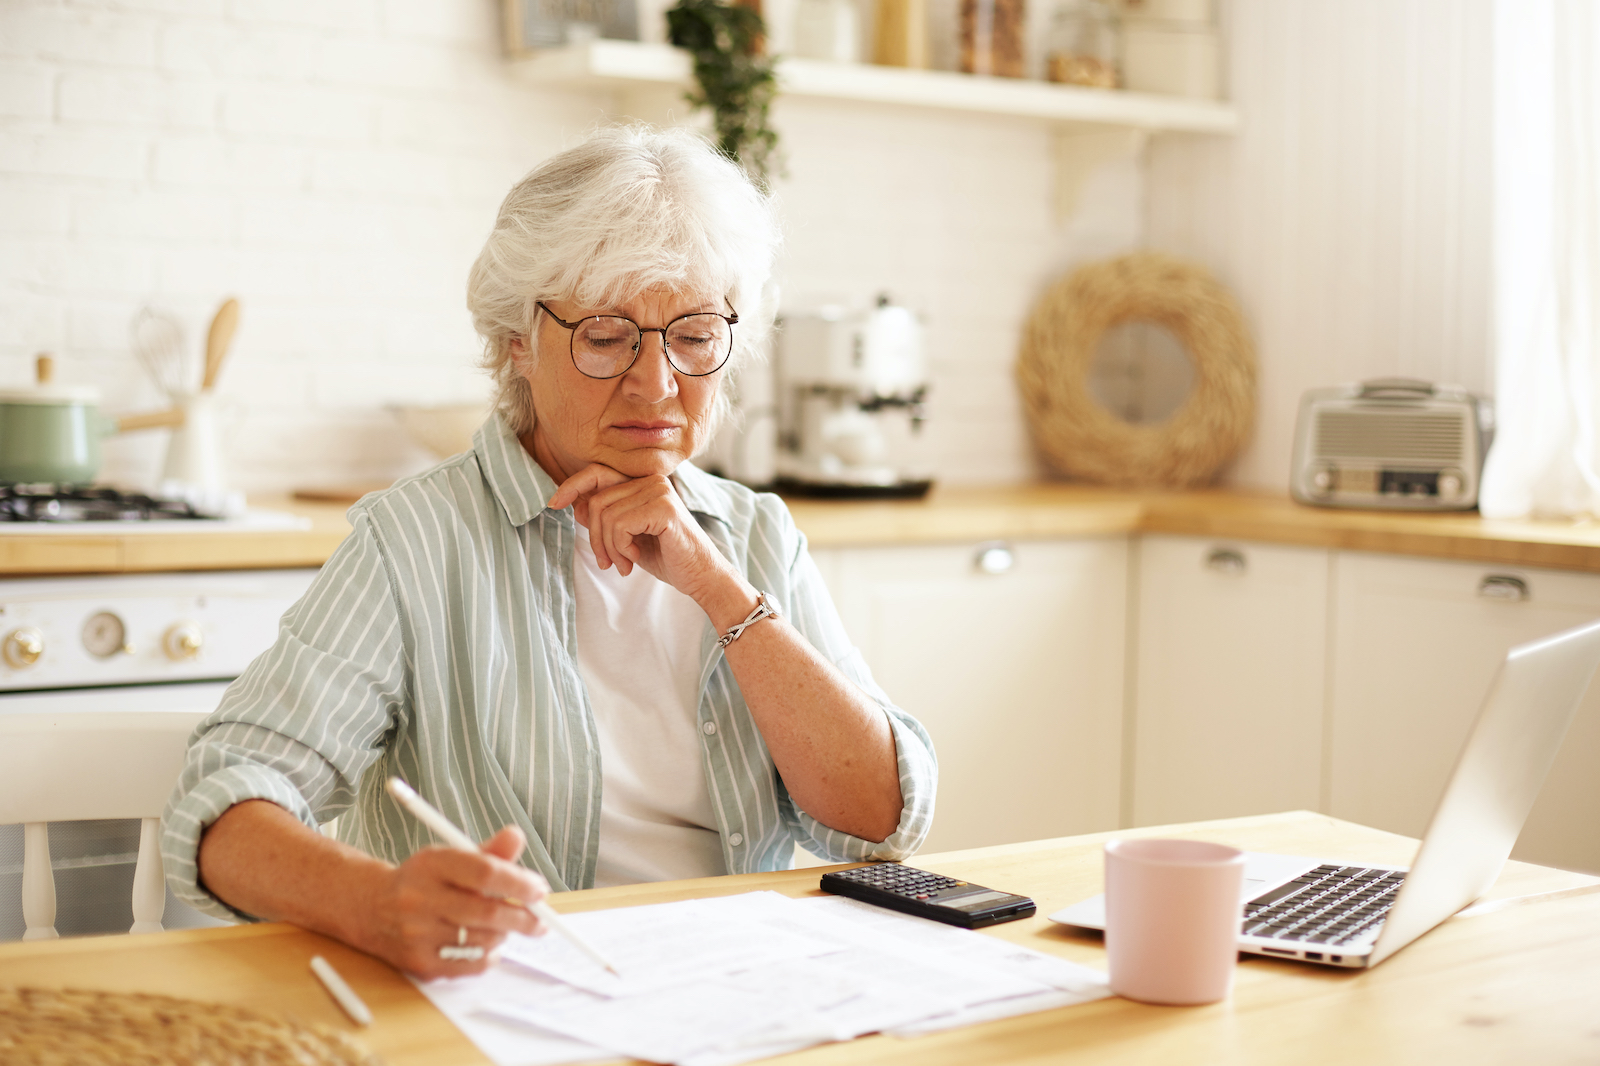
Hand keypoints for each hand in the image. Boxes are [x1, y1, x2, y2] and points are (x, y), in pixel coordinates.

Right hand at [363, 826, 549, 977]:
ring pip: (483, 941)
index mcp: (431, 865)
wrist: (371, 909)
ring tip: (504, 926)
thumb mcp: (451, 857)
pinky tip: (487, 944)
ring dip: (504, 934)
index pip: (484, 872)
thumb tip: (516, 837)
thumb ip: (488, 851)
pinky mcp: (419, 964)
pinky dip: (488, 956)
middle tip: (540, 919)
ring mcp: (417, 935)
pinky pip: (471, 966)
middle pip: (487, 912)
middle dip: (523, 917)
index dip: (518, 882)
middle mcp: (419, 899)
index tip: (538, 889)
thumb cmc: (423, 881)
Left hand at [548, 464, 742, 604]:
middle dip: (594, 537)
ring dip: (609, 547)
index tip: (553, 504)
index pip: (597, 473)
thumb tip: (574, 504)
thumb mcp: (627, 535)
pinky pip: (620, 525)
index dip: (572, 486)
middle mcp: (651, 479)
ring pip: (605, 516)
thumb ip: (605, 517)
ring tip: (623, 563)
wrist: (699, 576)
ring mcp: (658, 491)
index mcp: (642, 481)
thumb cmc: (665, 555)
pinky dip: (621, 547)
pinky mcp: (664, 508)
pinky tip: (635, 558)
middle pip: (597, 501)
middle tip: (607, 562)